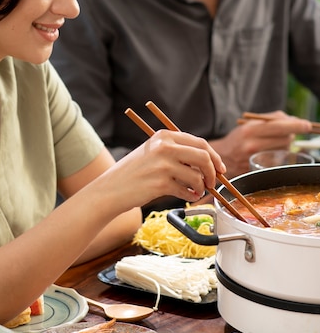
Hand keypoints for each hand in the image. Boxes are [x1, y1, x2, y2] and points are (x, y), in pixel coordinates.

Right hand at [104, 129, 225, 209]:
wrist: (111, 189)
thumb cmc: (134, 173)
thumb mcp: (153, 152)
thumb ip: (177, 152)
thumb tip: (208, 163)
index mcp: (164, 136)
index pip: (200, 142)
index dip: (215, 157)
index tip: (220, 169)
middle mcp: (164, 147)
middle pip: (203, 157)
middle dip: (213, 172)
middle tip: (212, 183)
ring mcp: (162, 165)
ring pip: (197, 176)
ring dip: (201, 188)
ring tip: (195, 192)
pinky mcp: (161, 183)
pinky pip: (187, 191)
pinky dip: (191, 196)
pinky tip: (186, 196)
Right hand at [211, 110, 311, 177]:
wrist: (221, 157)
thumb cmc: (237, 139)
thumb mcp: (249, 125)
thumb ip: (269, 120)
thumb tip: (292, 119)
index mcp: (249, 130)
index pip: (279, 126)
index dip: (296, 125)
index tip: (307, 125)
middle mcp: (252, 144)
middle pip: (285, 138)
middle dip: (291, 133)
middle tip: (289, 131)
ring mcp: (255, 158)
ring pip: (284, 149)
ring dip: (286, 144)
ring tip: (274, 142)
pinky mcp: (258, 168)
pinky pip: (279, 159)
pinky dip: (279, 154)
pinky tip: (271, 152)